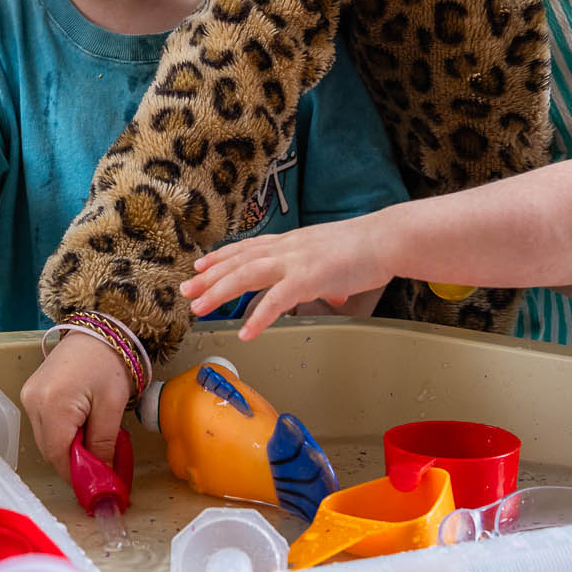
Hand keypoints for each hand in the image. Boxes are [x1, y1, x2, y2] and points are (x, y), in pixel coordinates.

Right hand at [21, 331, 131, 467]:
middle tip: (102, 463)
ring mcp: (28, 397)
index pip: (58, 454)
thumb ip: (103, 444)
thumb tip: (102, 476)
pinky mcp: (31, 394)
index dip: (77, 473)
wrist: (99, 331)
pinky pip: (44, 425)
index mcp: (52, 404)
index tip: (98, 483)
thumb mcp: (112, 406)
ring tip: (94, 440)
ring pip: (46, 439)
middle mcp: (33, 402)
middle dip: (75, 461)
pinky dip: (62, 433)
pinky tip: (82, 426)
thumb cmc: (109, 363)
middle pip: (50, 449)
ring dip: (69, 448)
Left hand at [180, 219, 393, 340]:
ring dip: (220, 293)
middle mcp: (287, 248)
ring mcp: (295, 262)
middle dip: (210, 278)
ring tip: (199, 309)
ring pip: (247, 276)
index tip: (200, 266)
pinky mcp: (308, 279)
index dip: (221, 257)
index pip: (247, 247)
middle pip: (239, 262)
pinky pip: (276, 300)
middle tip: (186, 291)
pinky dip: (258, 316)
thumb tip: (326, 291)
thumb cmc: (364, 249)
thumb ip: (322, 274)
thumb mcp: (331, 257)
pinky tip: (245, 332)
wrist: (385, 239)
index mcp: (291, 242)